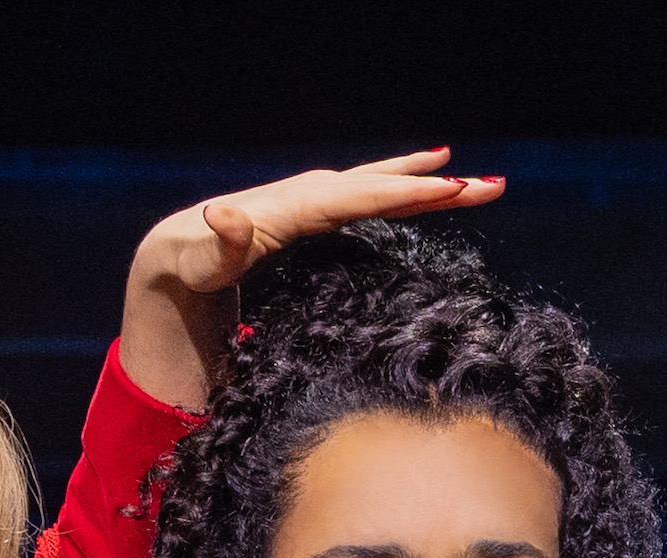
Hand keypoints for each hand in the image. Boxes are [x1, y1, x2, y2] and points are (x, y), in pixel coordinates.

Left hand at [119, 150, 505, 411]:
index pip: (359, 197)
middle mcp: (309, 196)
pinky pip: (371, 200)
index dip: (405, 193)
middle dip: (435, 186)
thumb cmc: (190, 265)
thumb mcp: (200, 260)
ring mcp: (315, 204)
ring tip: (476, 182)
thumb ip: (219, 241)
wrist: (177, 255)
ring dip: (429, 186)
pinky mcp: (317, 217)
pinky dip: (403, 190)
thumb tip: (224, 215)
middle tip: (488, 185)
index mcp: (293, 208)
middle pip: (382, 186)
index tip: (450, 189)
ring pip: (382, 188)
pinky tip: (427, 184)